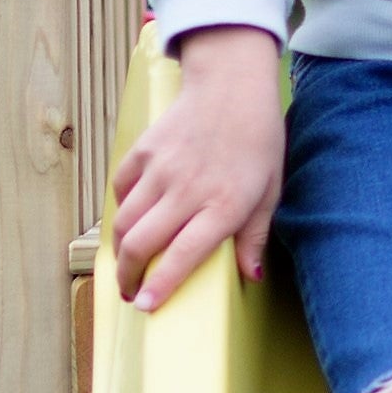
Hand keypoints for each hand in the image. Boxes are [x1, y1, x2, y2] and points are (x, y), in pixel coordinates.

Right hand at [111, 27, 286, 311]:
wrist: (232, 85)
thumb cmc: (259, 141)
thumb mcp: (271, 189)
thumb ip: (256, 235)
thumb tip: (251, 276)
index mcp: (223, 204)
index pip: (184, 254)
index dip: (160, 285)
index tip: (145, 307)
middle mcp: (187, 190)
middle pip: (141, 243)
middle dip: (128, 276)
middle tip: (130, 292)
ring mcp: (161, 169)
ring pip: (124, 221)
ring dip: (120, 250)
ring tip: (127, 264)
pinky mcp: (143, 152)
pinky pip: (121, 190)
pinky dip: (120, 210)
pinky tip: (130, 220)